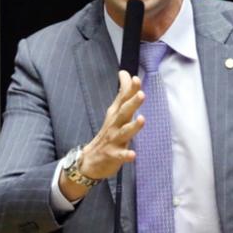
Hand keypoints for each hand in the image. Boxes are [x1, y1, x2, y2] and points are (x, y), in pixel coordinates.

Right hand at [60, 70, 144, 200]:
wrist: (91, 159)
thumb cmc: (108, 132)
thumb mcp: (115, 112)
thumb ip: (123, 94)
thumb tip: (125, 73)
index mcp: (116, 114)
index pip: (123, 99)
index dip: (129, 89)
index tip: (135, 78)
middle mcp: (114, 125)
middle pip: (124, 112)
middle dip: (133, 103)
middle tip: (142, 94)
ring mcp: (113, 140)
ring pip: (124, 132)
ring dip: (133, 126)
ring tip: (142, 119)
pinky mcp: (113, 155)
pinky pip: (120, 155)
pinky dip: (126, 155)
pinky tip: (133, 154)